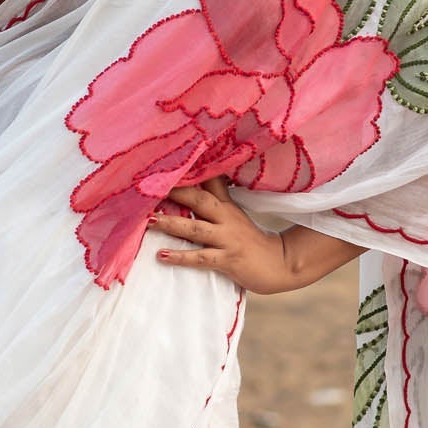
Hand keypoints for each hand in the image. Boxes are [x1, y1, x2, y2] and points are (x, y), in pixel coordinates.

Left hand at [150, 179, 296, 293]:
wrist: (278, 264)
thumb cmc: (249, 239)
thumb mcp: (234, 213)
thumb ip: (216, 195)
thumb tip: (200, 175)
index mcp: (226, 205)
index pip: (208, 180)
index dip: (189, 171)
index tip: (165, 163)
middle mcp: (226, 217)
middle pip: (199, 199)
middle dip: (175, 193)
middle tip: (149, 189)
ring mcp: (227, 239)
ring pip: (196, 228)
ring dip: (171, 224)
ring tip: (150, 222)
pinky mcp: (228, 259)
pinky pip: (201, 257)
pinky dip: (180, 257)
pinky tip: (162, 255)